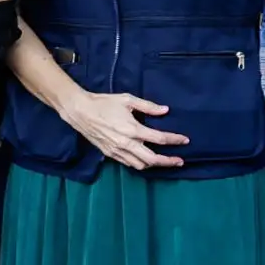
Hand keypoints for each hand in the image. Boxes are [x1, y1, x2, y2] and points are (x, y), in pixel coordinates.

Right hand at [62, 91, 187, 170]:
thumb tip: (165, 110)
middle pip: (152, 159)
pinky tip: (143, 160)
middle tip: (179, 161)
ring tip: (162, 161)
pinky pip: (128, 164)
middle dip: (168, 161)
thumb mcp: (127, 100)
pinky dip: (139, 164)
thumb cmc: (104, 103)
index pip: (160, 139)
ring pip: (140, 165)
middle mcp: (127, 143)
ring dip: (154, 165)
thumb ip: (148, 106)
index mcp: (133, 129)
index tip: (185, 140)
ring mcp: (117, 151)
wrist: (80, 111)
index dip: (175, 140)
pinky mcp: (109, 154)